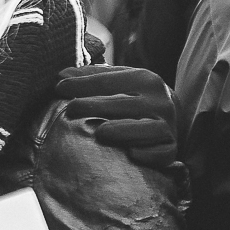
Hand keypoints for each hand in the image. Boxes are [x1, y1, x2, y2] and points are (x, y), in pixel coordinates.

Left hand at [56, 65, 177, 171]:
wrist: (168, 117)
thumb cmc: (132, 98)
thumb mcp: (116, 81)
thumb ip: (90, 77)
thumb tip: (61, 75)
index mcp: (145, 79)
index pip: (110, 81)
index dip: (83, 84)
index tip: (58, 88)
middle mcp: (159, 101)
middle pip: (125, 104)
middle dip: (97, 106)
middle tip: (71, 109)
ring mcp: (167, 125)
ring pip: (148, 129)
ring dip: (124, 131)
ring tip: (100, 132)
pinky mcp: (171, 148)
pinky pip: (163, 152)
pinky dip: (149, 154)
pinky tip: (131, 154)